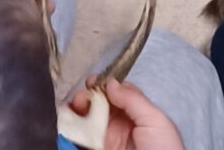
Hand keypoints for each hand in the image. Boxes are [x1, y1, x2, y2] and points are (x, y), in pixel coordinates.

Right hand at [67, 79, 185, 149]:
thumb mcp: (156, 121)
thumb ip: (134, 100)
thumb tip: (110, 83)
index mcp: (138, 115)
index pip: (117, 94)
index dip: (104, 86)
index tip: (92, 81)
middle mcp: (121, 126)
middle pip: (99, 106)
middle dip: (87, 98)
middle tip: (80, 98)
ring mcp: (108, 141)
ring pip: (88, 121)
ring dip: (77, 112)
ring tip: (73, 108)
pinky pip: (81, 140)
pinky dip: (72, 131)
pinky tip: (67, 123)